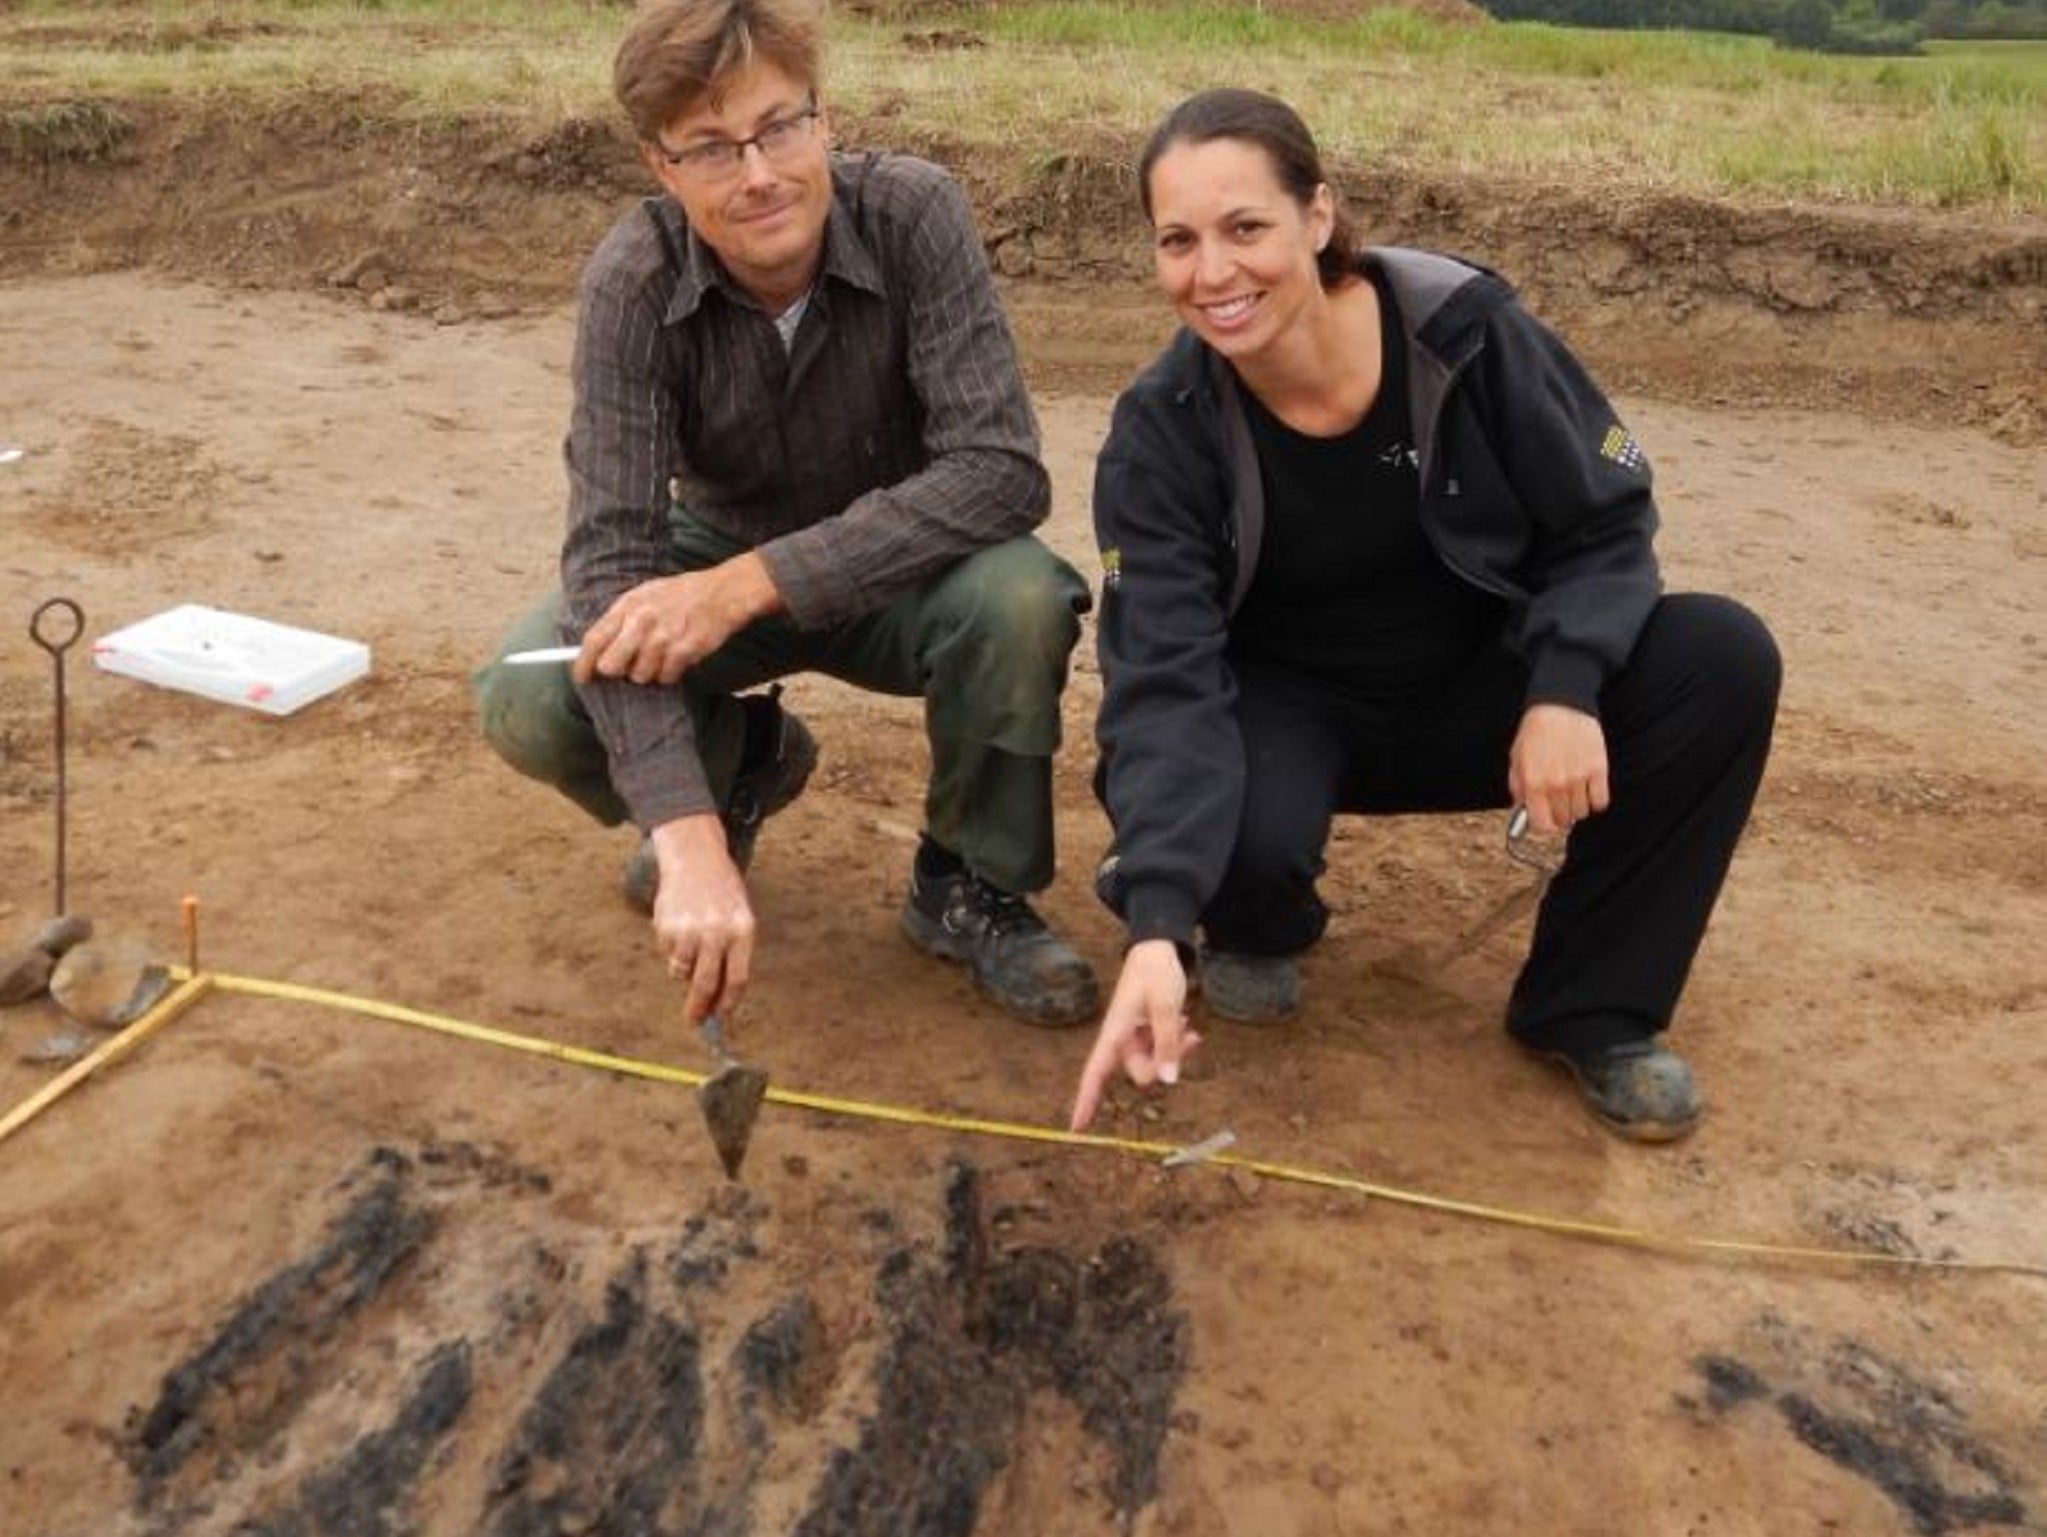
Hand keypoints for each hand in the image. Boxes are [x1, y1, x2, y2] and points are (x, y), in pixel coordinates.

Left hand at [573, 553, 778, 686]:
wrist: (722, 591)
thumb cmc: (681, 595)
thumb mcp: (645, 595)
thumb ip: (621, 618)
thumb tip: (596, 646)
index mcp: (628, 605)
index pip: (594, 639)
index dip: (582, 663)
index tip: (580, 677)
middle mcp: (642, 621)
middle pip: (611, 665)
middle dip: (618, 671)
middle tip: (629, 666)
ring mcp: (663, 637)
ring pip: (640, 675)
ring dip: (650, 671)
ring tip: (663, 653)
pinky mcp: (684, 650)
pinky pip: (666, 677)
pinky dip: (671, 672)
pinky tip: (678, 656)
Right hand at [648, 814, 755, 1028]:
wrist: (694, 857)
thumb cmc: (721, 892)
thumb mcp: (738, 917)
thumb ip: (731, 954)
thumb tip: (717, 997)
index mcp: (742, 930)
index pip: (737, 979)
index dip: (727, 1003)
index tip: (720, 1018)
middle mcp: (716, 932)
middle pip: (707, 983)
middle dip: (699, 1008)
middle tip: (693, 1022)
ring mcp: (689, 930)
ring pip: (681, 972)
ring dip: (682, 971)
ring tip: (688, 947)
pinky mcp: (666, 927)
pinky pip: (667, 955)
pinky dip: (671, 951)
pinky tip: (678, 928)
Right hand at [1069, 939, 1201, 1131]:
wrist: (1158, 949)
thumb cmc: (1155, 973)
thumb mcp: (1166, 1006)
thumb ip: (1167, 1042)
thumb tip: (1168, 1080)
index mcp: (1115, 1034)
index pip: (1094, 1074)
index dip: (1085, 1101)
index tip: (1077, 1128)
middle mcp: (1121, 1041)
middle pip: (1142, 1074)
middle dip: (1166, 1061)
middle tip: (1187, 1035)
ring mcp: (1135, 1039)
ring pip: (1156, 1065)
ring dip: (1174, 1050)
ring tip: (1188, 1025)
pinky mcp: (1146, 1036)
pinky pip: (1161, 1053)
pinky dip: (1175, 1044)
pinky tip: (1186, 1025)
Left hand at [1508, 703, 1609, 835]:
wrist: (1560, 706)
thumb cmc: (1536, 732)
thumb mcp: (1516, 759)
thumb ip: (1518, 788)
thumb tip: (1522, 811)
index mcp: (1533, 783)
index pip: (1542, 824)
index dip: (1544, 826)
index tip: (1546, 821)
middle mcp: (1556, 784)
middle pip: (1563, 820)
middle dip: (1559, 814)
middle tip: (1558, 801)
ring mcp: (1578, 777)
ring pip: (1582, 813)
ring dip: (1577, 807)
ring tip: (1572, 791)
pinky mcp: (1598, 769)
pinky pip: (1600, 801)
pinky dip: (1595, 800)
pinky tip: (1588, 789)